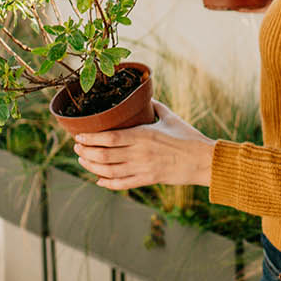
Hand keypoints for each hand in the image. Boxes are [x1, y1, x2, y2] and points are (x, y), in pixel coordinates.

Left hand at [73, 100, 214, 189]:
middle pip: (104, 155)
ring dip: (92, 167)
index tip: (79, 136)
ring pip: (109, 170)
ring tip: (83, 160)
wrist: (203, 160)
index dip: (91, 138)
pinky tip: (99, 180)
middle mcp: (140, 152)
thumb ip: (154, 107)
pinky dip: (107, 183)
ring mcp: (143, 168)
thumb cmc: (188, 137)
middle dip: (86, 152)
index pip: (110, 137)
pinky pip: (122, 184)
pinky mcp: (148, 179)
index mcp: (143, 135)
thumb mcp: (170, 117)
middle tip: (76, 147)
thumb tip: (144, 96)